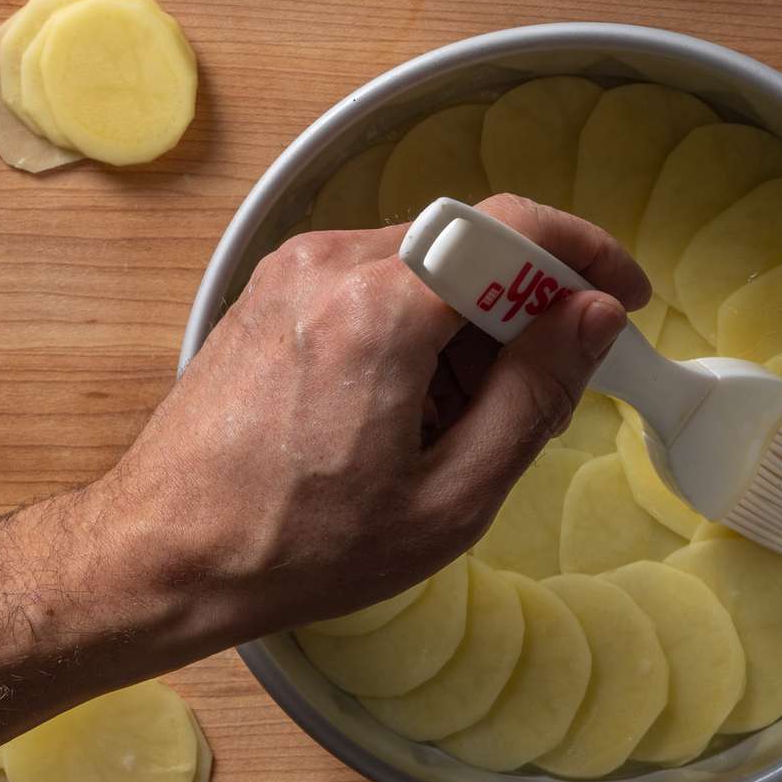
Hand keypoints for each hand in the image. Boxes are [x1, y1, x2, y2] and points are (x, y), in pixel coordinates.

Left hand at [100, 193, 649, 648]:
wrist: (159, 553)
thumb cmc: (293, 547)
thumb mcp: (445, 501)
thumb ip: (532, 398)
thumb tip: (592, 317)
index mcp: (378, 311)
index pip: (512, 228)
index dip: (587, 256)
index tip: (623, 299)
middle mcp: (328, 265)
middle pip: (468, 245)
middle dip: (522, 311)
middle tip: (534, 398)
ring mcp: (290, 273)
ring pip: (421, 264)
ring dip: (465, 326)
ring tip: (449, 429)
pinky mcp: (269, 293)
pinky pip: (370, 282)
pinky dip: (412, 328)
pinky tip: (400, 411)